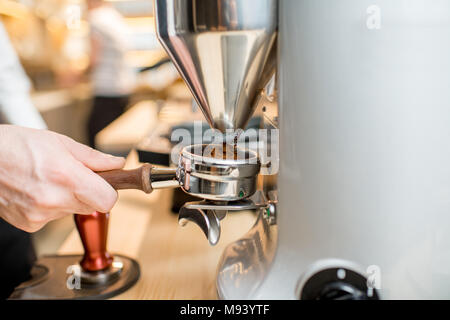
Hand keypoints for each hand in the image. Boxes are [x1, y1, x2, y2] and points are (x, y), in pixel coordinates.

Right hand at [0, 125, 125, 231]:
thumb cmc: (15, 146)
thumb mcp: (59, 142)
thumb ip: (93, 158)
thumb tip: (116, 164)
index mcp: (66, 177)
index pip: (108, 201)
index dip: (109, 191)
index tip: (104, 183)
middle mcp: (53, 200)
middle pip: (92, 207)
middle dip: (89, 192)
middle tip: (73, 176)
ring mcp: (40, 215)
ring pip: (72, 211)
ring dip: (68, 198)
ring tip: (48, 180)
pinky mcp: (29, 224)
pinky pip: (53, 217)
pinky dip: (50, 206)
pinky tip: (36, 190)